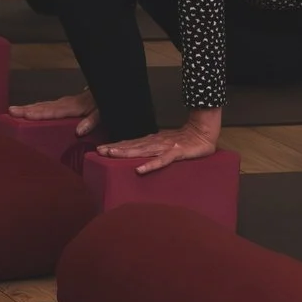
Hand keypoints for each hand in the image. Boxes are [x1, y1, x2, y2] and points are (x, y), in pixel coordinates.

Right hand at [8, 88, 95, 130]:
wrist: (103, 90)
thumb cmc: (101, 103)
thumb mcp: (101, 113)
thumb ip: (91, 121)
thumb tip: (79, 131)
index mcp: (73, 107)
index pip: (53, 111)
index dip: (39, 114)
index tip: (25, 115)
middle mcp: (65, 103)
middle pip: (43, 107)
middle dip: (26, 109)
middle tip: (11, 111)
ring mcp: (63, 103)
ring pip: (42, 105)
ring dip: (27, 108)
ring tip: (12, 111)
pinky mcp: (63, 104)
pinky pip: (46, 105)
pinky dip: (34, 107)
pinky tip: (26, 110)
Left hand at [96, 112, 221, 175]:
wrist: (203, 132)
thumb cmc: (184, 140)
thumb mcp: (164, 143)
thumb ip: (151, 147)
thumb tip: (137, 150)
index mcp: (152, 141)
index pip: (130, 143)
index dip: (115, 146)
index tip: (100, 149)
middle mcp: (155, 143)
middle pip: (132, 146)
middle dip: (115, 149)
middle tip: (99, 151)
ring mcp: (165, 147)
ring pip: (142, 151)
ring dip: (126, 152)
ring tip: (111, 154)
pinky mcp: (176, 153)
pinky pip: (162, 160)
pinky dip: (150, 165)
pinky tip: (139, 170)